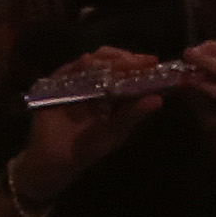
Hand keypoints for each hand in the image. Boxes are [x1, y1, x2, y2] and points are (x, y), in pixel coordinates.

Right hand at [11, 48, 163, 207]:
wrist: (56, 158)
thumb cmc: (89, 147)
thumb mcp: (116, 131)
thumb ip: (134, 114)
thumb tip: (159, 100)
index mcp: (114, 94)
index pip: (128, 72)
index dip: (139, 65)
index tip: (152, 61)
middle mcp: (96, 84)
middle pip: (110, 60)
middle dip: (123, 58)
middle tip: (135, 61)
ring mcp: (76, 81)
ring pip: (91, 60)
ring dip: (106, 59)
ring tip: (118, 62)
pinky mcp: (58, 83)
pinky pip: (69, 69)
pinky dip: (80, 66)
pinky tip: (90, 64)